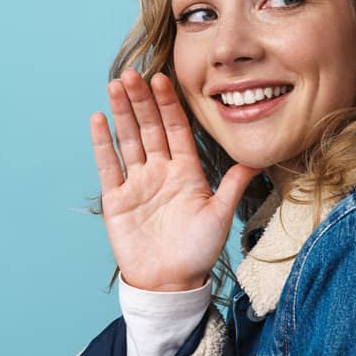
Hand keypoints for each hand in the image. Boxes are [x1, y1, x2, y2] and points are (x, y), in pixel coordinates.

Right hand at [90, 69, 258, 290]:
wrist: (170, 282)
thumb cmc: (198, 251)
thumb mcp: (220, 214)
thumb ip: (233, 185)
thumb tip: (257, 160)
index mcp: (186, 171)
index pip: (176, 130)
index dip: (169, 105)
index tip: (164, 79)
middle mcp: (161, 171)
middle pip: (149, 128)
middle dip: (142, 100)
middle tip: (134, 72)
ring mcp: (138, 183)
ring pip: (128, 139)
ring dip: (122, 112)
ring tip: (115, 84)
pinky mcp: (117, 199)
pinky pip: (109, 165)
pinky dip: (103, 143)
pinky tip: (98, 119)